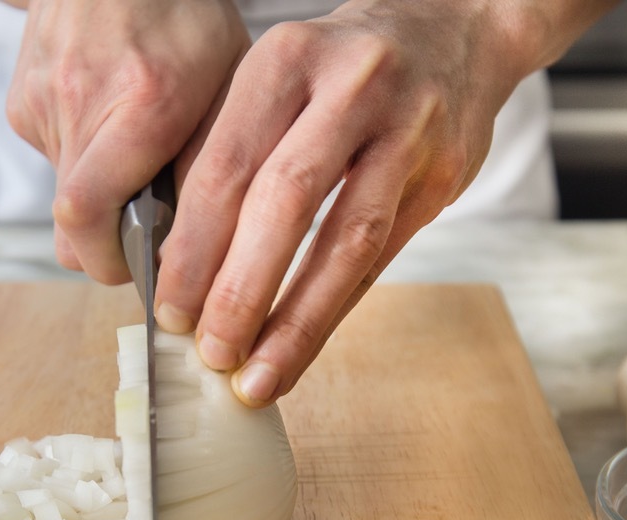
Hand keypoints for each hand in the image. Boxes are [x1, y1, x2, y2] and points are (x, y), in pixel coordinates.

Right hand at [6, 0, 249, 283]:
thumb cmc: (185, 16)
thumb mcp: (227, 87)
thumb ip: (208, 167)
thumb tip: (187, 244)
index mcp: (142, 106)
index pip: (87, 217)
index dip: (108, 262)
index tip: (137, 272)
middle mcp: (79, 104)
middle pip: (71, 227)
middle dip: (107, 244)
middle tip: (143, 230)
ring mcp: (41, 102)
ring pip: (64, 198)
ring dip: (99, 198)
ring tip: (132, 155)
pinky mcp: (21, 102)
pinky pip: (54, 163)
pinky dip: (83, 163)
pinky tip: (107, 125)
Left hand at [154, 0, 532, 405]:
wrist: (454, 30)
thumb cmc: (340, 71)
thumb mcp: (276, 83)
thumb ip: (228, 154)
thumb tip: (179, 258)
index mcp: (286, 60)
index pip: (226, 167)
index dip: (194, 249)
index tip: (172, 310)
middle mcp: (349, 88)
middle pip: (285, 203)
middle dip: (240, 291)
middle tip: (210, 352)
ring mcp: (406, 132)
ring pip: (345, 242)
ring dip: (296, 322)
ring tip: (258, 378)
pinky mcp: (440, 177)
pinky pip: (380, 262)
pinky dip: (334, 313)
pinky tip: (300, 352)